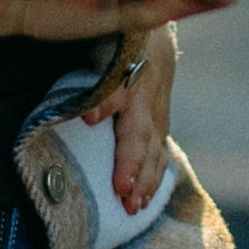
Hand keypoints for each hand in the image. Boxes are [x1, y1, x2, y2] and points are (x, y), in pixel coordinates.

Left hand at [107, 28, 178, 212]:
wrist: (156, 43)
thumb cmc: (120, 49)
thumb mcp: (107, 54)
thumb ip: (99, 84)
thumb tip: (87, 115)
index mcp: (130, 76)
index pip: (118, 92)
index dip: (105, 104)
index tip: (90, 119)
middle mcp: (148, 99)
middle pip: (141, 135)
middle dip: (133, 166)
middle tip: (124, 194)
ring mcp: (159, 116)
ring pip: (155, 150)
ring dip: (146, 179)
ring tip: (136, 206)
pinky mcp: (161, 127)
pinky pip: (160, 154)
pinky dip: (154, 177)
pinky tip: (146, 198)